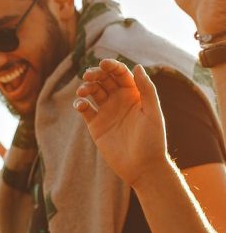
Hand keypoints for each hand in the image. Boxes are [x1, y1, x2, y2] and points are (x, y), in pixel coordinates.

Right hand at [73, 60, 166, 187]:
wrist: (142, 168)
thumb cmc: (152, 141)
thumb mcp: (153, 113)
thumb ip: (147, 89)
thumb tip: (138, 66)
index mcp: (134, 94)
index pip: (121, 74)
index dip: (112, 66)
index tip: (103, 64)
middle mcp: (119, 100)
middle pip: (104, 79)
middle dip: (95, 74)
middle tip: (89, 75)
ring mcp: (107, 112)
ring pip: (93, 91)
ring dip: (86, 87)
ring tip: (83, 91)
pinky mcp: (96, 125)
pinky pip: (84, 109)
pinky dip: (79, 104)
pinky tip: (80, 105)